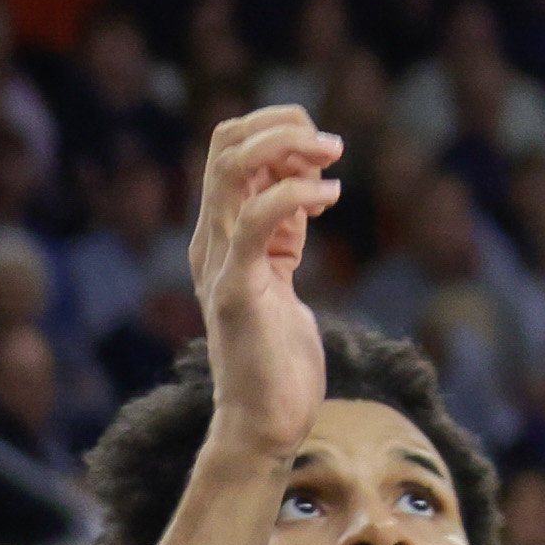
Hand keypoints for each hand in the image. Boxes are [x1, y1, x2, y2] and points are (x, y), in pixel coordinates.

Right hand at [188, 108, 342, 459]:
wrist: (263, 418)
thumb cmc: (277, 349)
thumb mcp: (278, 267)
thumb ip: (281, 226)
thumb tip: (305, 180)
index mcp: (220, 230)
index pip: (226, 145)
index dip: (277, 130)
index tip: (322, 155)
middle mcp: (211, 239)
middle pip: (224, 143)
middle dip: (282, 125)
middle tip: (331, 148)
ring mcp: (219, 263)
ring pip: (230, 169)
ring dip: (288, 147)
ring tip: (333, 158)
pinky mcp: (236, 291)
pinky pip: (255, 221)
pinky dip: (295, 194)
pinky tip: (330, 197)